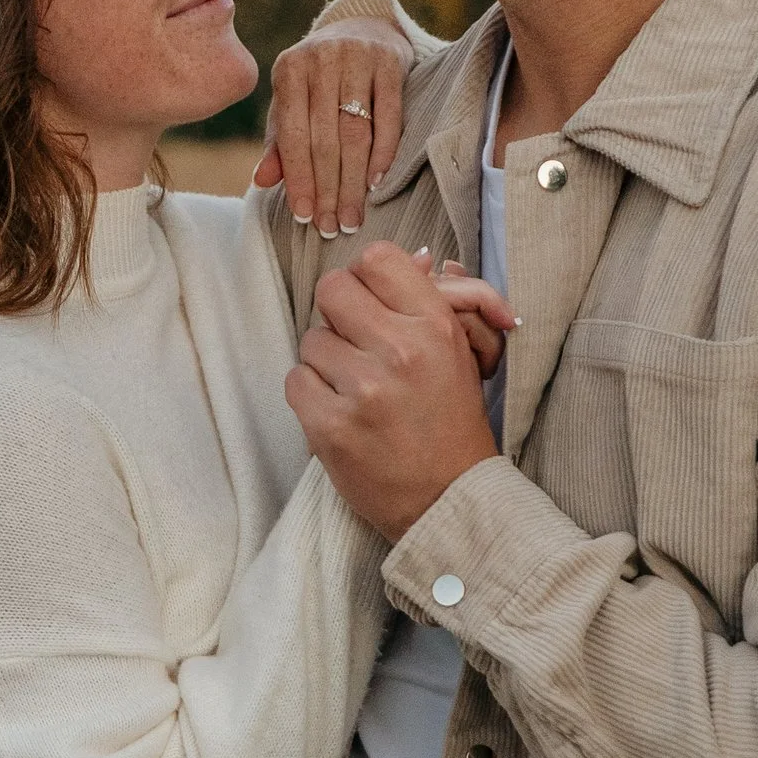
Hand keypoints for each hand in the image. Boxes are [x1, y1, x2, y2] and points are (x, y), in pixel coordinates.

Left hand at [253, 17, 412, 238]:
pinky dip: (384, 153)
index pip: (293, 135)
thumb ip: (279, 141)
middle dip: (328, 189)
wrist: (365, 28)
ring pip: (356, 132)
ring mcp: (357, 57)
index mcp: (289, 69)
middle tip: (333, 227)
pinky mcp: (390, 62)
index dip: (298, 179)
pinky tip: (377, 183)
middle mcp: (320, 59)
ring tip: (353, 216)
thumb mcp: (294, 101)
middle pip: (325, 139)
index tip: (305, 217)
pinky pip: (389, 116)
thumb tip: (260, 182)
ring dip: (354, 181)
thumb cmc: (321, 78)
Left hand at [286, 242, 507, 540]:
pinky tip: (338, 410)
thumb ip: (438, 300)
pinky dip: (311, 395)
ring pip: (312, 338)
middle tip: (355, 339)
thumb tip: (421, 256)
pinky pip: (295, 380)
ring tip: (354, 386)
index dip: (366, 277)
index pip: (377, 258)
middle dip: (339, 312)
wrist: (449, 501)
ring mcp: (363, 390)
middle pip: (332, 289)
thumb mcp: (461, 352)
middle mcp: (400, 350)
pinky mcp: (331, 427)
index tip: (372, 302)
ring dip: (326, 360)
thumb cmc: (453, 421)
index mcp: (435, 325)